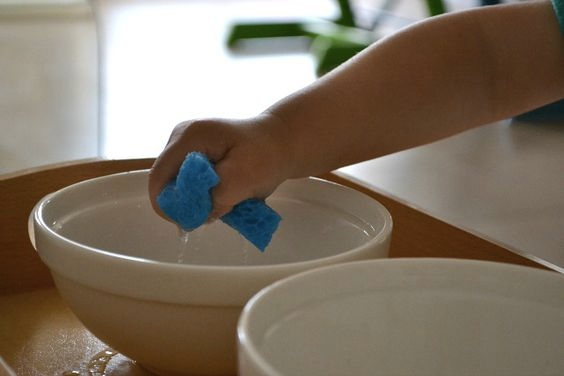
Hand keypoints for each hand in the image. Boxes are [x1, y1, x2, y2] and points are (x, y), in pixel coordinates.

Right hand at [148, 114, 291, 220]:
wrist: (280, 142)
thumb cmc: (266, 155)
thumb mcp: (246, 178)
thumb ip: (219, 197)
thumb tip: (200, 216)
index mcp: (189, 137)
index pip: (159, 176)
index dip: (167, 204)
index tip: (189, 223)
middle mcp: (180, 139)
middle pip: (166, 182)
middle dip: (187, 203)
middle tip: (215, 213)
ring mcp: (185, 147)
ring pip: (178, 186)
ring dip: (198, 201)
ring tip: (226, 201)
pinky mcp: (194, 157)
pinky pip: (189, 184)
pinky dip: (204, 196)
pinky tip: (224, 194)